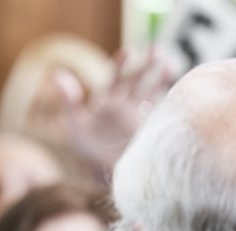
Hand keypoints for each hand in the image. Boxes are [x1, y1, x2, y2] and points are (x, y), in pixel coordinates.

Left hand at [66, 47, 172, 168]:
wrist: (110, 177)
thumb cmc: (89, 154)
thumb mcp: (75, 126)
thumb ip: (68, 101)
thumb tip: (57, 73)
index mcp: (106, 102)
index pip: (115, 77)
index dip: (121, 63)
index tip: (129, 52)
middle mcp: (124, 106)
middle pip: (137, 79)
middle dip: (146, 64)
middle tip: (155, 49)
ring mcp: (140, 115)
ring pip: (152, 89)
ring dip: (160, 74)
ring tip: (168, 61)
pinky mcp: (151, 127)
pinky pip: (162, 107)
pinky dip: (169, 95)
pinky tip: (178, 83)